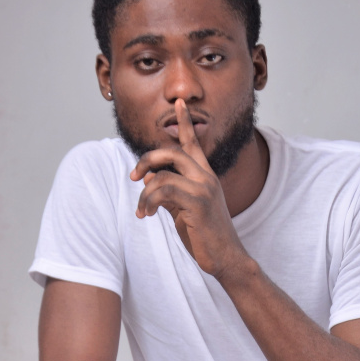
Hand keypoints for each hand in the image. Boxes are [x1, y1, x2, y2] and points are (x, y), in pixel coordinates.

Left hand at [129, 99, 246, 277]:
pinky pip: (163, 191)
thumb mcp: (183, 209)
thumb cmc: (204, 236)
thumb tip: (147, 177)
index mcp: (205, 176)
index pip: (193, 143)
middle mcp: (206, 177)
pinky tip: (146, 215)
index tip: (179, 102)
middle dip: (147, 159)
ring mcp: (204, 188)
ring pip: (163, 174)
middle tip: (133, 176)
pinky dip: (148, 202)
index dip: (185, 122)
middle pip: (172, 152)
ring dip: (144, 193)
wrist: (226, 258)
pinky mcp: (198, 202)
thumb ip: (168, 191)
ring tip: (142, 211)